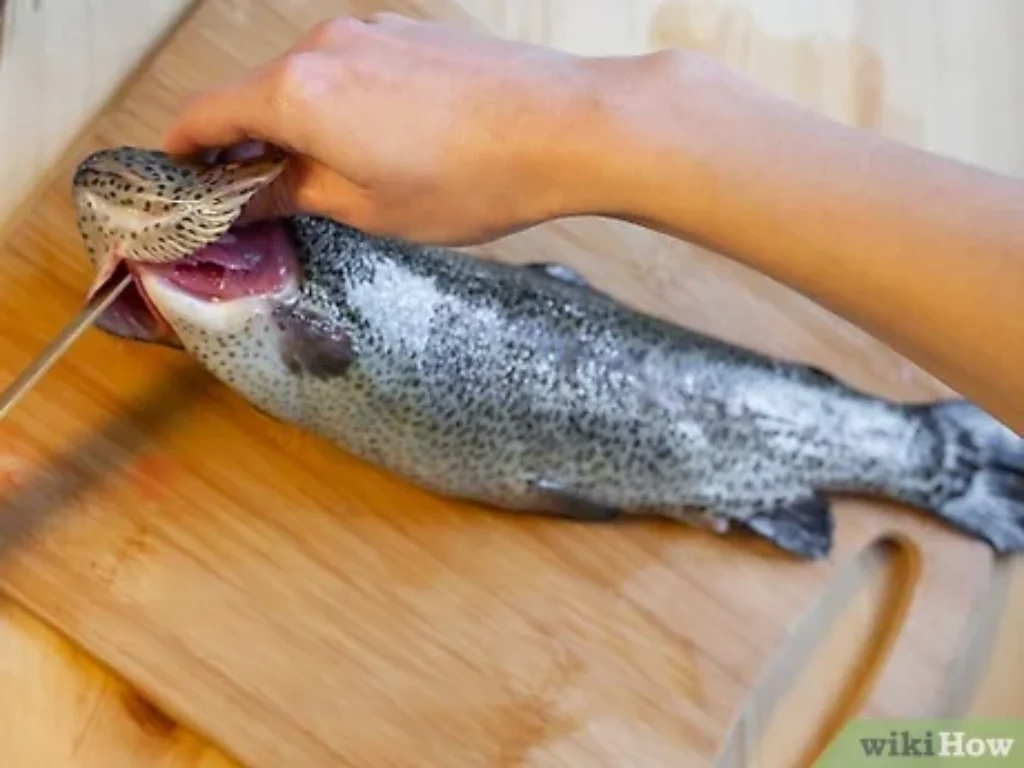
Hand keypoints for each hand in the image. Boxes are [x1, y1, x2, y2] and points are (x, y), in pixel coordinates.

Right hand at [162, 13, 606, 244]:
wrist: (566, 127)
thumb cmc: (469, 179)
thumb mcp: (368, 207)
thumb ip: (294, 193)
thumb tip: (248, 195)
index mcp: (297, 91)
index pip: (207, 114)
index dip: (183, 150)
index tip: (178, 178)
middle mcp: (324, 45)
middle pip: (255, 94)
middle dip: (247, 145)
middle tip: (258, 196)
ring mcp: (371, 31)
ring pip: (307, 81)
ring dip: (300, 125)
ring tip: (329, 178)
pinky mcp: (409, 33)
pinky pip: (351, 67)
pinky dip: (341, 104)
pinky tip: (377, 142)